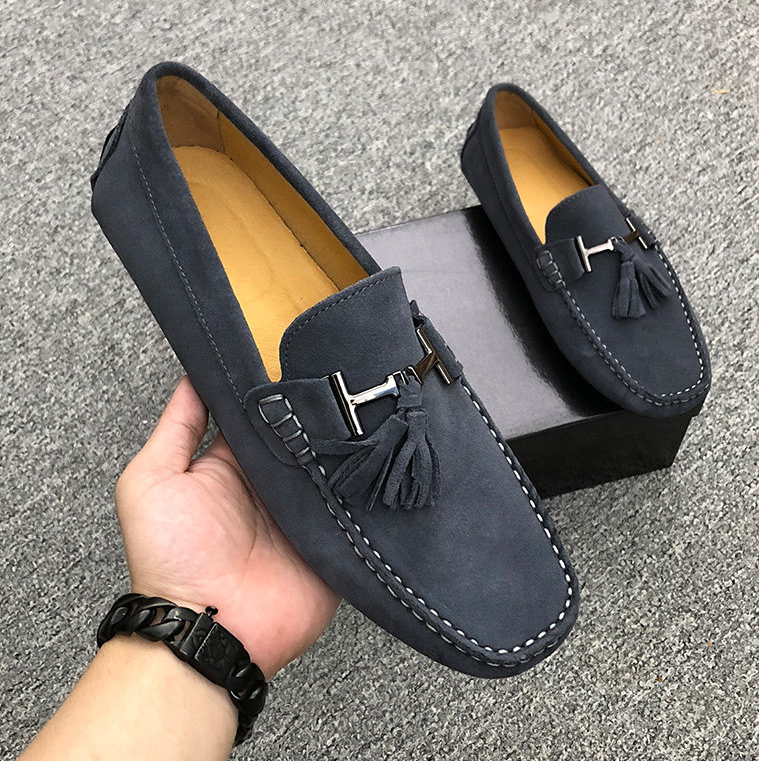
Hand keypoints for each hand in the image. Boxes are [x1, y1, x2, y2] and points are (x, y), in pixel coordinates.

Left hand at [115, 377, 339, 677]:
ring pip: (333, 464)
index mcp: (232, 465)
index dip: (274, 389)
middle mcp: (270, 484)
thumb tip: (194, 375)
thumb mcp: (152, 481)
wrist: (209, 631)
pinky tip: (378, 459)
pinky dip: (364, 486)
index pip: (260, 415)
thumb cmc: (169, 558)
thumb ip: (177, 427)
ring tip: (367, 411)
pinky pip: (354, 504)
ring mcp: (303, 511)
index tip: (292, 355)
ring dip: (343, 446)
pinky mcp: (332, 538)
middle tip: (339, 379)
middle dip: (317, 413)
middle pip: (301, 436)